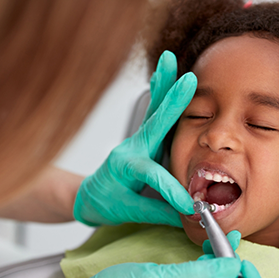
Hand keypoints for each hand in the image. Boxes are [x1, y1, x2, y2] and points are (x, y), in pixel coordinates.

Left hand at [73, 51, 196, 227]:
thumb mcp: (129, 213)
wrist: (89, 195)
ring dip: (164, 85)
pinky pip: (154, 114)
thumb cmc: (105, 203)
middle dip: (171, 102)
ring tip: (168, 60)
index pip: (153, 177)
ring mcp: (136, 141)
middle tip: (187, 79)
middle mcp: (130, 149)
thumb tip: (189, 217)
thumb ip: (159, 213)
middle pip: (154, 124)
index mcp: (125, 169)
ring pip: (154, 111)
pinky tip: (164, 73)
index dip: (172, 191)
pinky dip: (160, 92)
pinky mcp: (143, 140)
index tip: (189, 206)